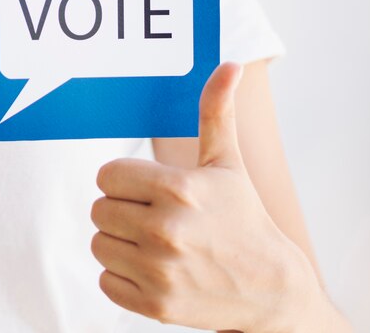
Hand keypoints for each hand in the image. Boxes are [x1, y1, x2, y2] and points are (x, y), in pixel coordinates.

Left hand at [91, 63, 327, 331]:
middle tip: (151, 214)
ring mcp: (159, 271)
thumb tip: (229, 64)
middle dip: (120, 208)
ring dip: (119, 241)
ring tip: (153, 241)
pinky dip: (123, 274)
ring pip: (99, 244)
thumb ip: (217, 112)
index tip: (146, 187)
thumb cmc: (244, 216)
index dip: (123, 180)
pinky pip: (106, 280)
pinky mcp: (155, 305)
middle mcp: (165, 230)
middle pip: (98, 209)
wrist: (271, 287)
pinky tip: (154, 267)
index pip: (106, 175)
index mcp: (178, 188)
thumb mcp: (229, 163)